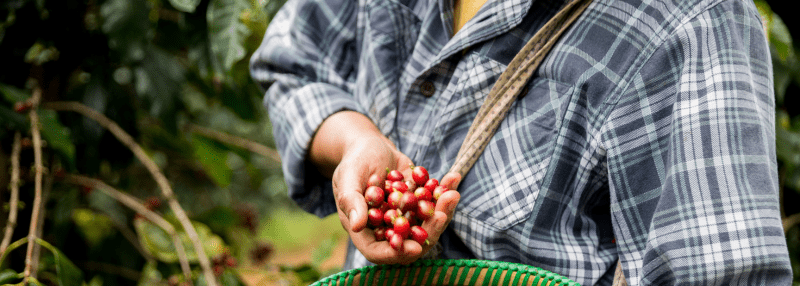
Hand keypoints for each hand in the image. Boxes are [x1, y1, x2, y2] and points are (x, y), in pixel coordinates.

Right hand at [332, 134, 460, 263]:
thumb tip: (356, 226)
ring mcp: (407, 216)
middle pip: (410, 241)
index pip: (379, 251)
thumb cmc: (353, 162)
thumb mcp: (348, 177)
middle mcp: (388, 228)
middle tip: (442, 215)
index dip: (397, 253)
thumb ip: (352, 201)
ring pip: (428, 224)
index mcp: (365, 230)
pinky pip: (435, 202)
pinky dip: (445, 191)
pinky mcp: (420, 201)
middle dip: (430, 230)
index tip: (415, 247)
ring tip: (452, 193)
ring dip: (443, 211)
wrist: (370, 145)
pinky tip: (453, 178)